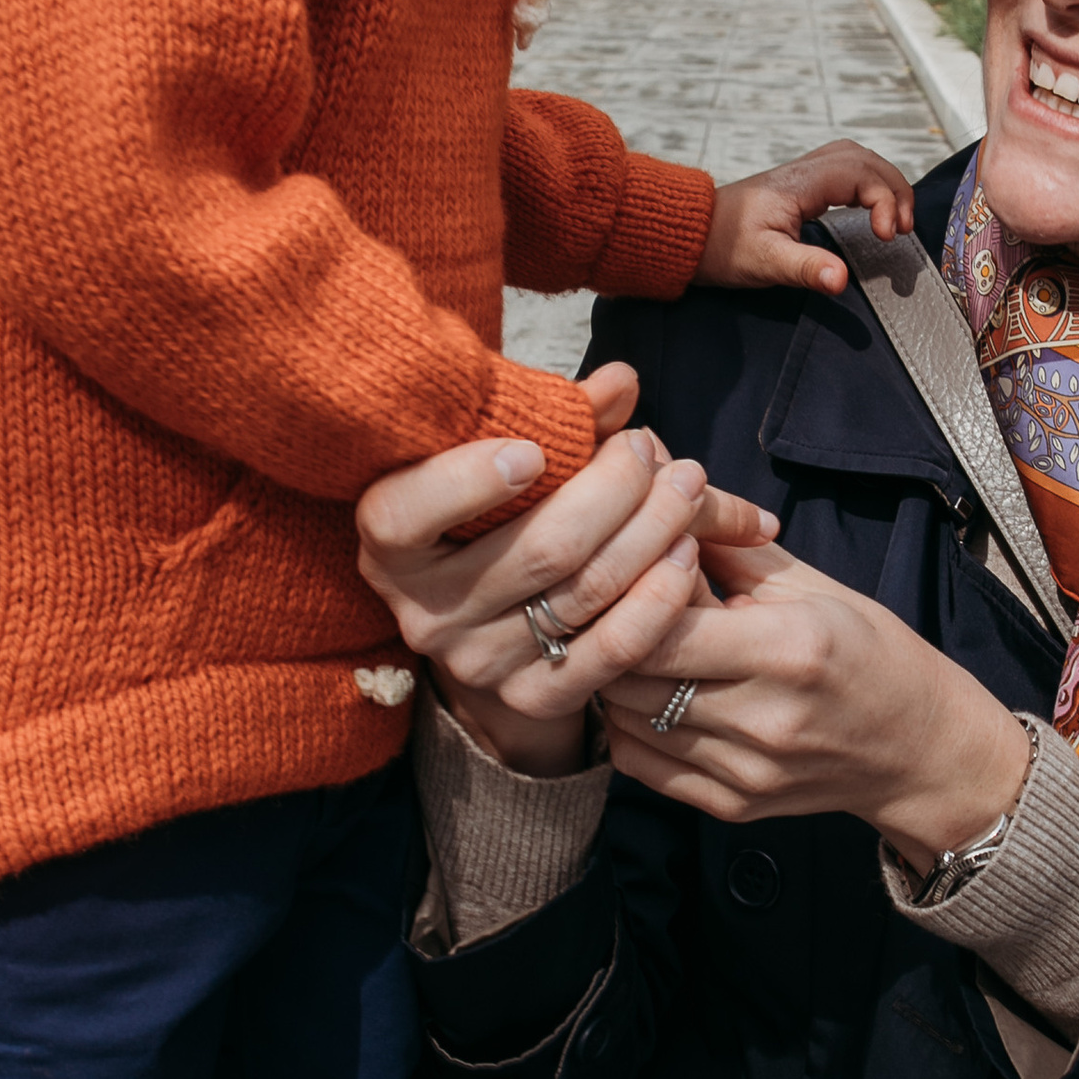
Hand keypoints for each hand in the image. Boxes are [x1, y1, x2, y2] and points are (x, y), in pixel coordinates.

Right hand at [356, 363, 778, 778]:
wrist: (490, 620)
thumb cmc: (494, 510)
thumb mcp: (500, 454)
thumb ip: (557, 417)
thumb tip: (622, 381)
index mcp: (389, 541)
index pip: (407, 513)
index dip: (468, 482)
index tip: (533, 450)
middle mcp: (423, 610)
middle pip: (538, 549)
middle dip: (615, 490)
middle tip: (653, 450)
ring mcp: (476, 662)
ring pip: (586, 593)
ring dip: (653, 533)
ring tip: (689, 488)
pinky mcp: (532, 697)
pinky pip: (613, 649)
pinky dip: (660, 598)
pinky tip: (687, 554)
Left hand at [601, 538, 1028, 862]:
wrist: (922, 751)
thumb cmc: (871, 654)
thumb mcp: (813, 586)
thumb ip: (730, 549)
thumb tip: (661, 499)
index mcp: (789, 649)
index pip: (660, 628)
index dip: (627, 594)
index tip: (626, 569)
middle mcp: (765, 718)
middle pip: (633, 677)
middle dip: (609, 634)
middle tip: (606, 604)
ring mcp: (747, 771)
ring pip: (626, 720)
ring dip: (613, 677)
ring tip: (627, 645)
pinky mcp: (733, 806)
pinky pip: (640, 765)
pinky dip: (626, 725)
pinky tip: (646, 695)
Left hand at [698, 139, 917, 297]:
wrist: (689, 234)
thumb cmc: (721, 247)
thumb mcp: (764, 263)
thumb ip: (806, 269)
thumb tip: (841, 279)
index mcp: (801, 183)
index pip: (860, 175)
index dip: (884, 201)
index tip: (887, 237)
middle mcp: (804, 170)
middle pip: (865, 160)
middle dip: (894, 189)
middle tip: (903, 229)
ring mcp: (801, 175)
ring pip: (856, 159)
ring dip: (883, 182)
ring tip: (895, 217)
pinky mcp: (798, 186)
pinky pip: (844, 169)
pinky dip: (867, 183)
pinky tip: (871, 207)